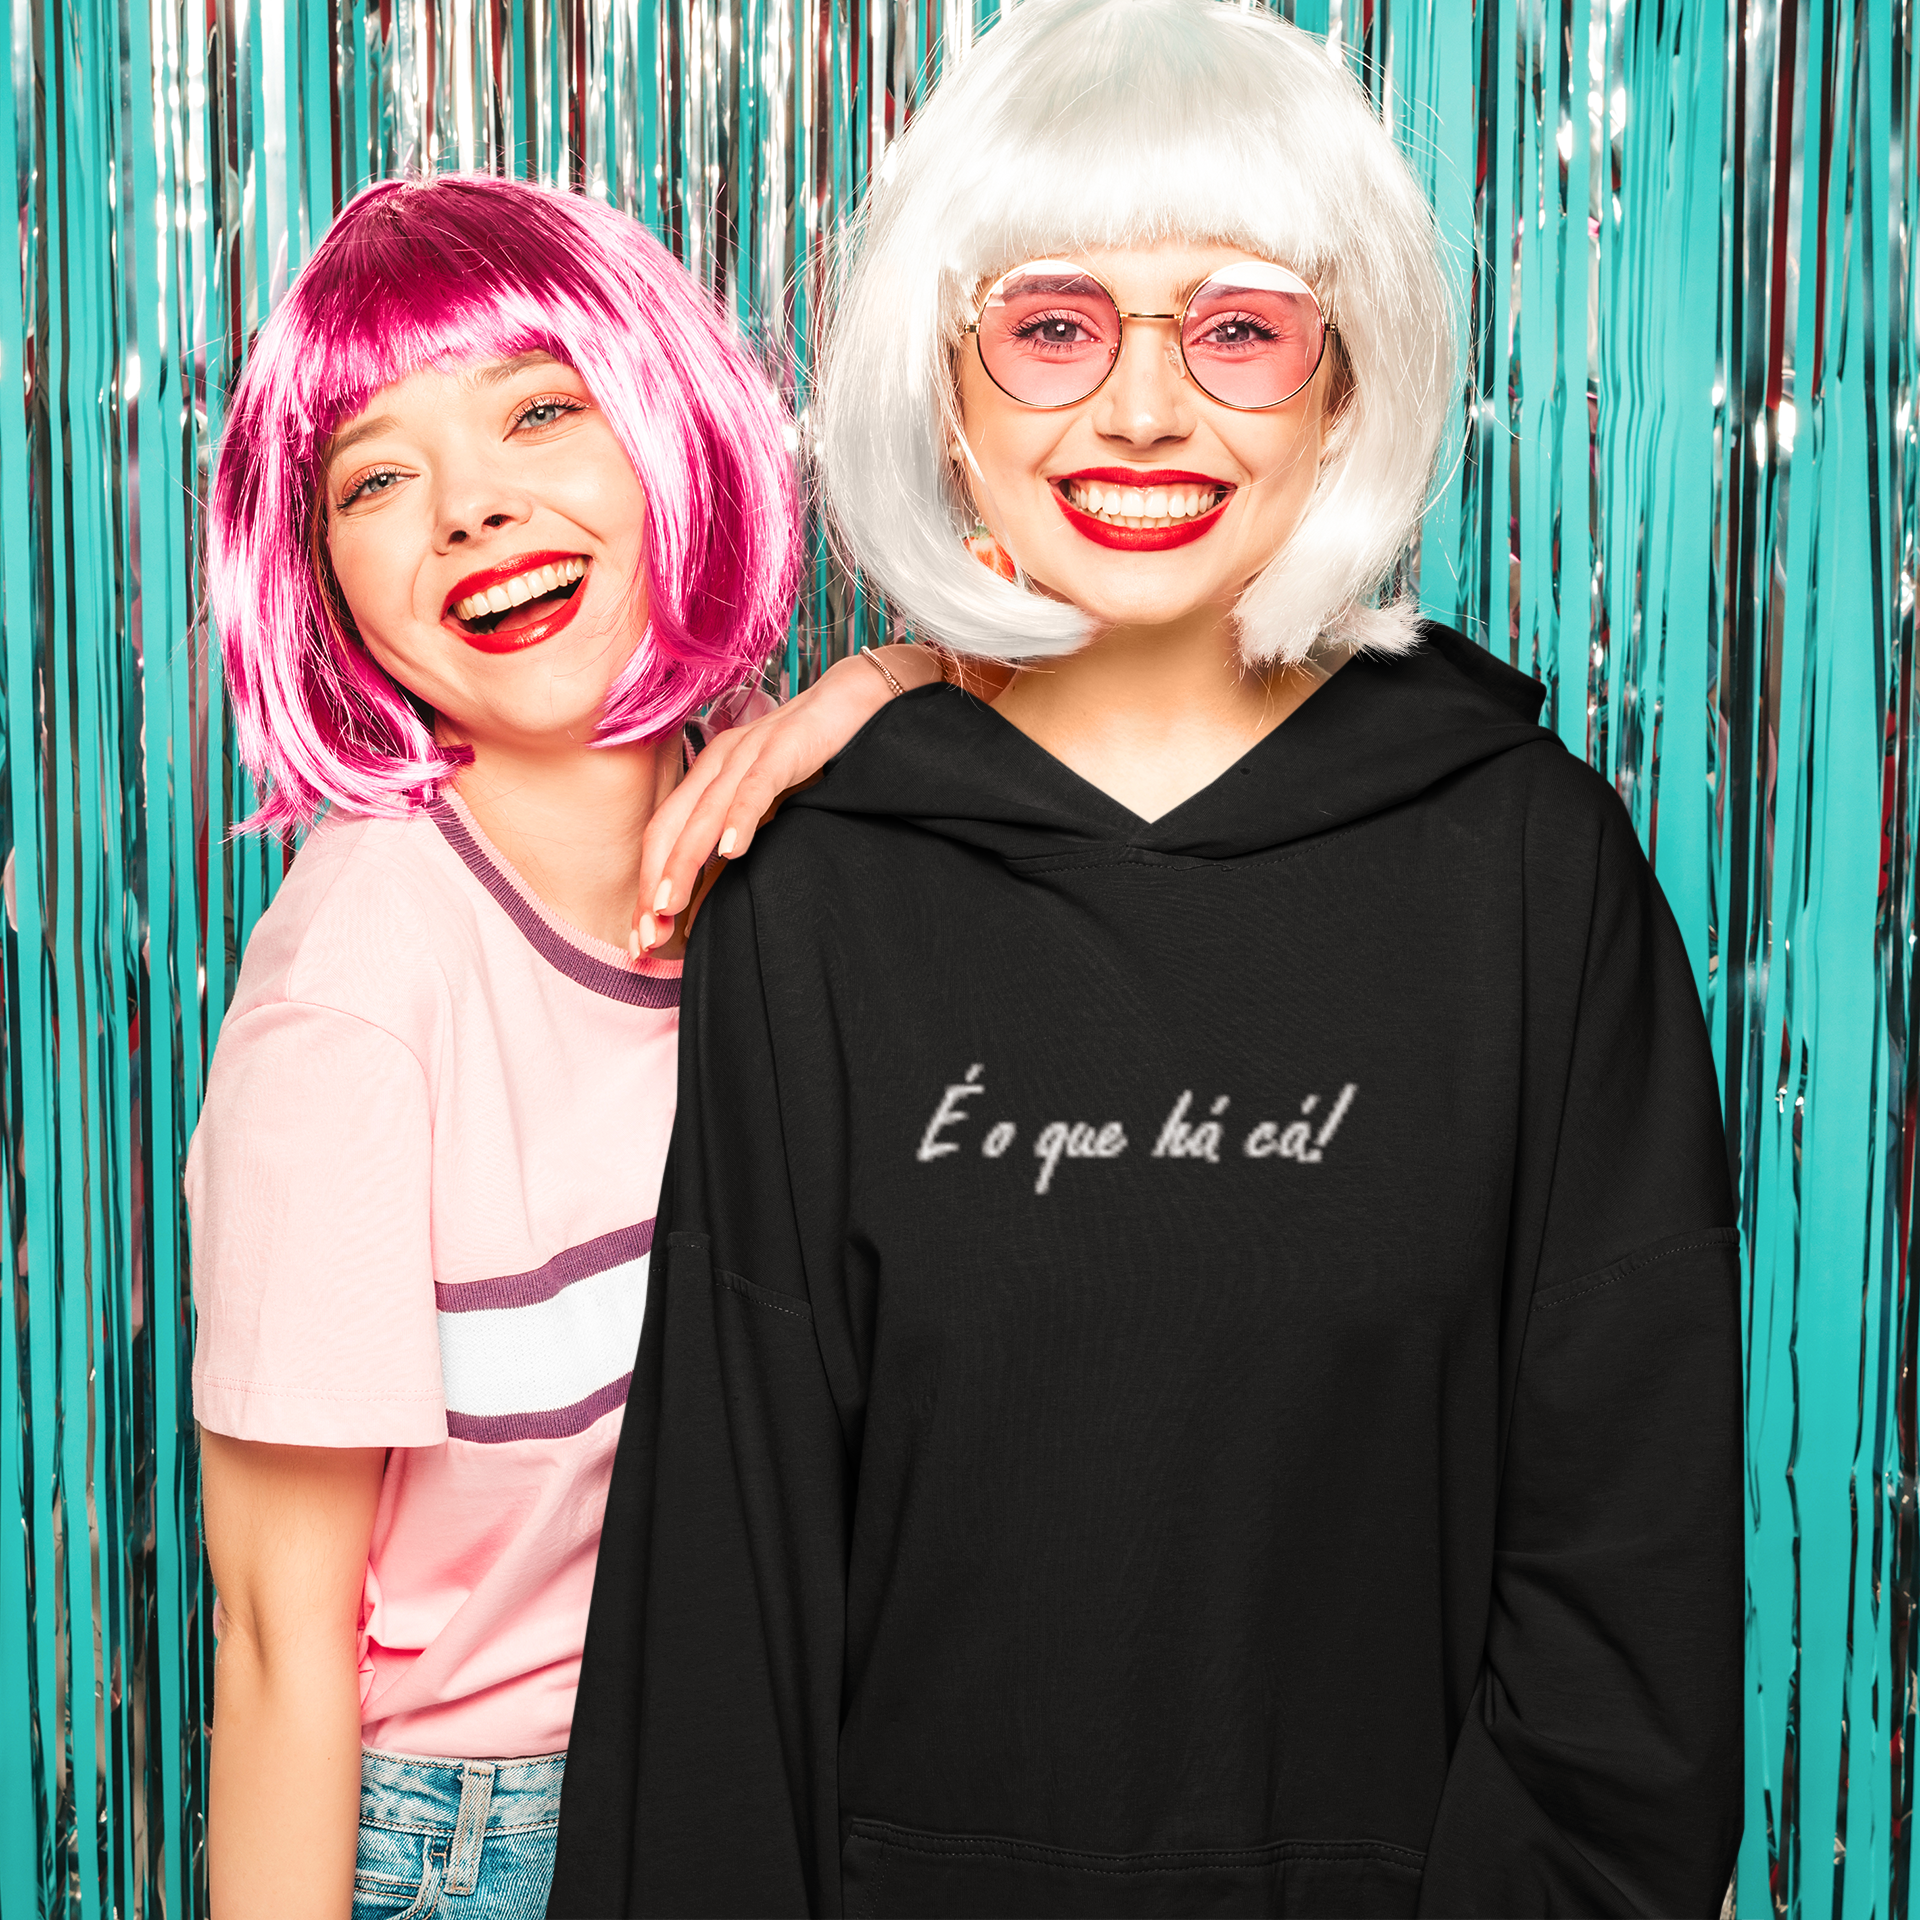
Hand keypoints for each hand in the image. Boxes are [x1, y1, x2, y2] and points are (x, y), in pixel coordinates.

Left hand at [632, 644, 942, 951]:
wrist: (860, 698)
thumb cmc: (815, 756)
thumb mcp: (769, 807)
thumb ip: (737, 843)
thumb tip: (709, 901)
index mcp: (708, 776)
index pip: (663, 837)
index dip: (646, 886)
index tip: (640, 937)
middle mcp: (718, 762)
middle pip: (670, 828)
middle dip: (653, 884)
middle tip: (645, 937)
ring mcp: (749, 752)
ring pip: (704, 812)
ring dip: (683, 861)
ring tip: (668, 905)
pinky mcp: (785, 747)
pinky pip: (757, 785)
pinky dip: (740, 817)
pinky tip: (732, 850)